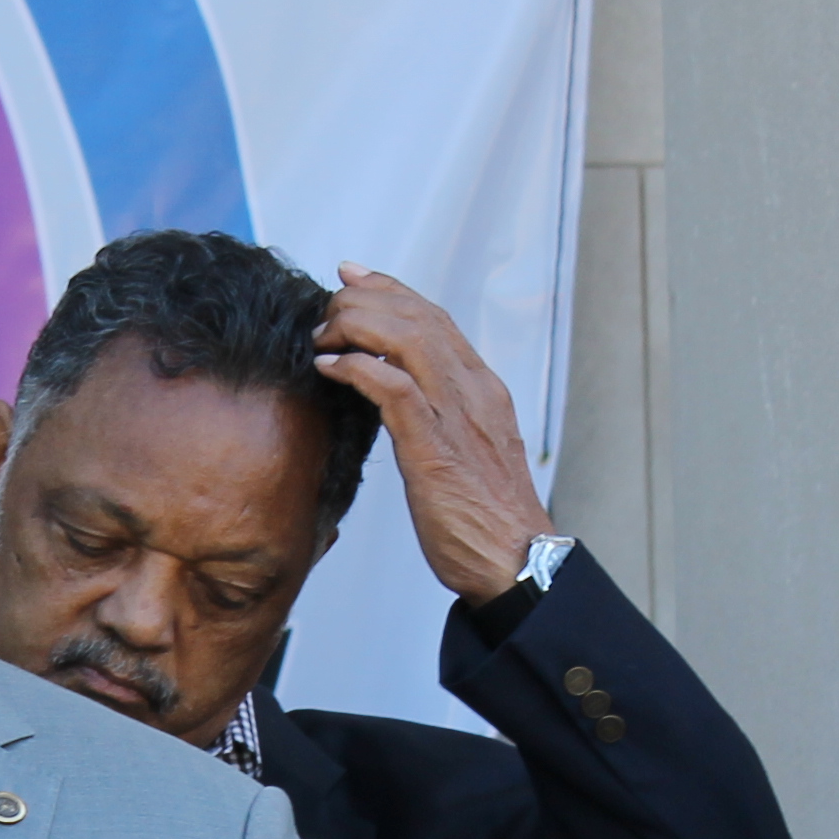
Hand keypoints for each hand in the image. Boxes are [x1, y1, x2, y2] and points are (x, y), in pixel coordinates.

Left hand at [312, 269, 551, 602]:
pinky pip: (392, 387)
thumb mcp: (465, 452)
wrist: (515, 561)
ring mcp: (456, 416)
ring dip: (356, 326)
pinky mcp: (434, 447)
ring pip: (407, 338)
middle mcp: (473, 392)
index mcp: (482, 390)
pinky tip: (330, 368)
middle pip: (418, 316)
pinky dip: (356, 368)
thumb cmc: (485, 517)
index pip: (435, 318)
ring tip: (322, 336)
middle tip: (326, 306)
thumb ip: (440, 417)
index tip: (354, 278)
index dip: (391, 290)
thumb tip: (401, 400)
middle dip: (366, 299)